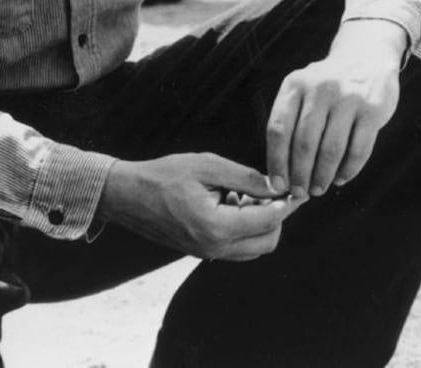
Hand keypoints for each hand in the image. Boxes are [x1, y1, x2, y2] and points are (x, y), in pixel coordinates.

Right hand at [98, 153, 302, 260]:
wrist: (125, 195)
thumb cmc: (161, 176)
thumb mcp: (205, 166)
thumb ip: (244, 177)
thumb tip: (276, 186)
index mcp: (216, 226)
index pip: (268, 220)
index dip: (287, 204)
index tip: (296, 189)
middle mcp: (215, 247)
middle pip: (268, 242)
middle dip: (276, 217)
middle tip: (269, 191)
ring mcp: (207, 253)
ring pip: (254, 248)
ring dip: (260, 224)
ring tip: (246, 195)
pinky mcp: (201, 252)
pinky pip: (236, 248)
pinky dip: (244, 230)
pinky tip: (231, 204)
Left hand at [266, 21, 404, 199]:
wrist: (365, 57)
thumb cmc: (325, 85)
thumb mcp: (301, 89)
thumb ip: (290, 121)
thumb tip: (279, 169)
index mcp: (294, 86)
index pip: (278, 129)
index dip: (276, 161)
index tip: (277, 184)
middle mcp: (320, 90)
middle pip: (304, 143)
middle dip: (299, 174)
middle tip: (299, 192)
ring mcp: (348, 99)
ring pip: (331, 149)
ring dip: (323, 175)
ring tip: (318, 189)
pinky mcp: (373, 110)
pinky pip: (359, 149)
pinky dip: (349, 169)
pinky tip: (341, 178)